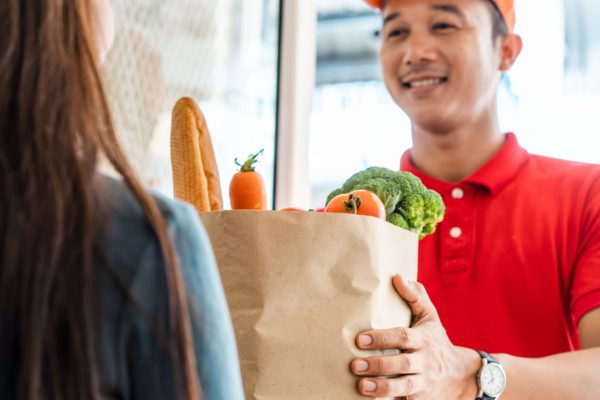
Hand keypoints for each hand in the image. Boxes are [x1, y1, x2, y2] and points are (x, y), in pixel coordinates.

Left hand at [351, 275, 479, 398]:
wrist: (462, 375)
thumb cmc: (436, 340)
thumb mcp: (430, 317)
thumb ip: (415, 296)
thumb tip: (397, 277)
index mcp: (424, 339)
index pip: (403, 337)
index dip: (382, 338)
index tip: (360, 339)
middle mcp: (425, 361)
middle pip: (402, 364)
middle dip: (378, 365)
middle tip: (354, 365)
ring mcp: (424, 382)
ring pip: (404, 386)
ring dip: (382, 388)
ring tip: (362, 387)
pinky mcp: (421, 399)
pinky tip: (371, 399)